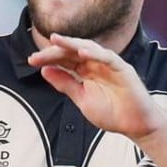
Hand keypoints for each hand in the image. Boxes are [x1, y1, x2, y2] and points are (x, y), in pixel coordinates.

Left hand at [27, 33, 165, 140]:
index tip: (31, 61)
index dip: (48, 58)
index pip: (64, 60)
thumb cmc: (112, 112)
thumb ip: (64, 84)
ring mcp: (110, 65)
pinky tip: (81, 53)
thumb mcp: (81, 99)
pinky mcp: (124, 70)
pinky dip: (95, 54)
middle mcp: (96, 64)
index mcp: (85, 71)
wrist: (135, 125)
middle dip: (54, 51)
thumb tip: (44, 70)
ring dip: (72, 44)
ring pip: (89, 49)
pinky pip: (108, 58)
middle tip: (37, 55)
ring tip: (56, 40)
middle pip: (73, 52)